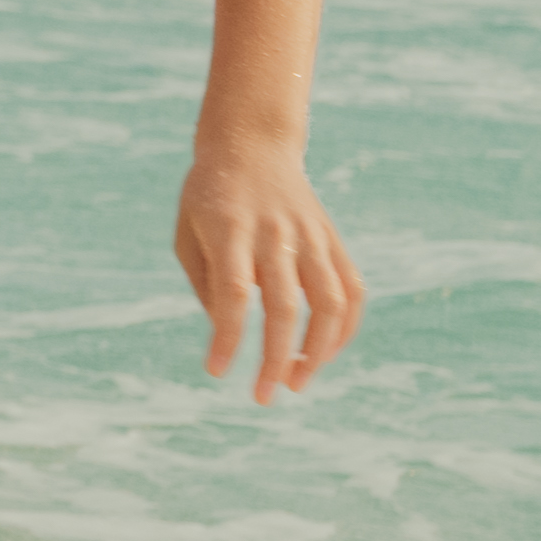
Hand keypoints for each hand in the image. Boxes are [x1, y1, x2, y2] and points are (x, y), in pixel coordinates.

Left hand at [181, 145, 361, 403]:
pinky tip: (324, 354)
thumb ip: (208, 284)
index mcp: (231, 229)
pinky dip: (344, 328)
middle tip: (262, 397)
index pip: (235, 293)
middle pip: (284, 304)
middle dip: (274, 357)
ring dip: (318, 351)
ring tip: (296, 383)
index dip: (228, 337)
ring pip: (329, 301)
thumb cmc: (208, 197)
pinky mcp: (332, 239)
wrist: (251, 143)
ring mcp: (311, 235)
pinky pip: (352, 290)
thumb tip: (232, 336)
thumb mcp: (189, 233)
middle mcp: (276, 233)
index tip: (215, 372)